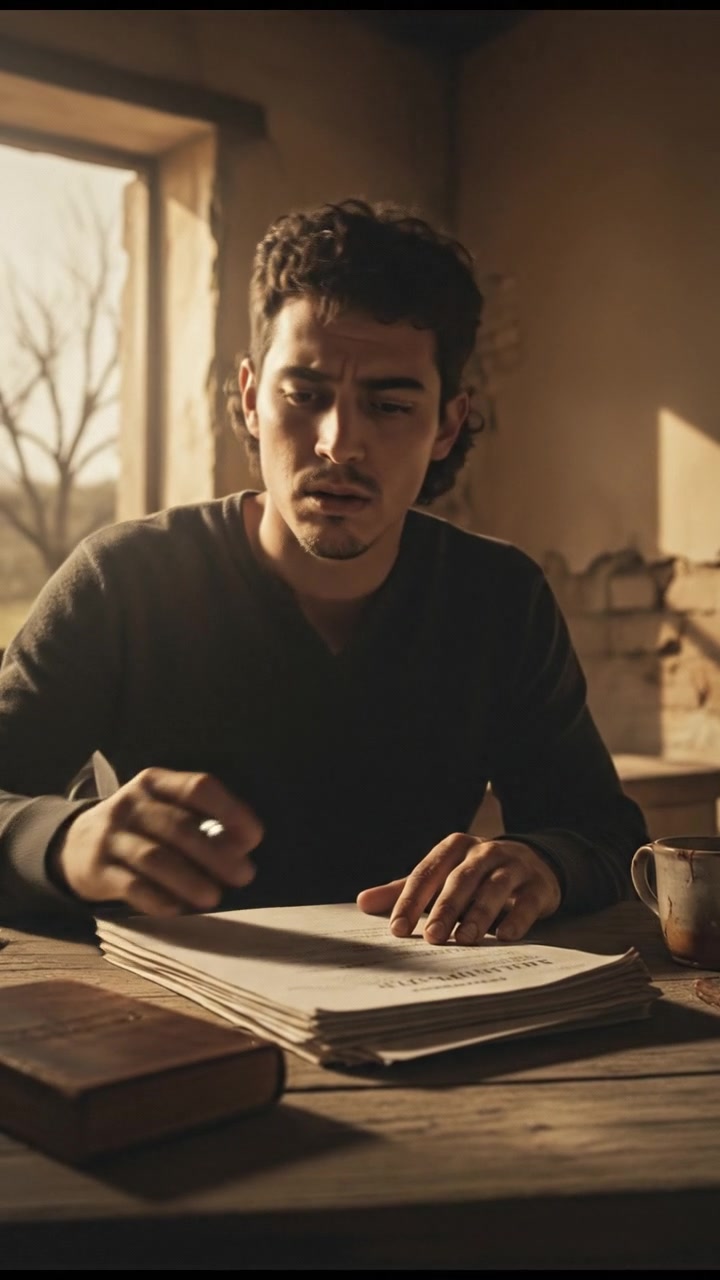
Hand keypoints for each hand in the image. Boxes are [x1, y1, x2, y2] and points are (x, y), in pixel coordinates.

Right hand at [50, 767, 263, 914]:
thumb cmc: (140, 828)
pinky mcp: (97, 870)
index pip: (198, 787)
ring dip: (189, 879)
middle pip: (178, 827)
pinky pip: (130, 885)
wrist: (75, 844)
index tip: (254, 838)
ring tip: (214, 897)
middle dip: (215, 853)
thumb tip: (243, 846)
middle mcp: (131, 804)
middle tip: (244, 875)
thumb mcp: (166, 811)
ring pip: (154, 857)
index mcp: (156, 783)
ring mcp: (111, 836)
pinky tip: (177, 909)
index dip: (230, 811)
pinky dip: (156, 899)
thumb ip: (204, 823)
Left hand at [356, 833, 561, 943]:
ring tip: (465, 939)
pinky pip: (526, 902)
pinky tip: (505, 937)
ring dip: (479, 914)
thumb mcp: (442, 876)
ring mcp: (513, 866)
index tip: (397, 929)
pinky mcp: (537, 885)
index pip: (427, 873)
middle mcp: (483, 851)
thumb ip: (406, 889)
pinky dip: (516, 919)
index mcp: (454, 848)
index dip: (411, 900)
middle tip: (431, 938)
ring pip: (493, 888)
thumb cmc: (475, 874)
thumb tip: (362, 902)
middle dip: (445, 909)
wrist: (533, 863)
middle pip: (460, 879)